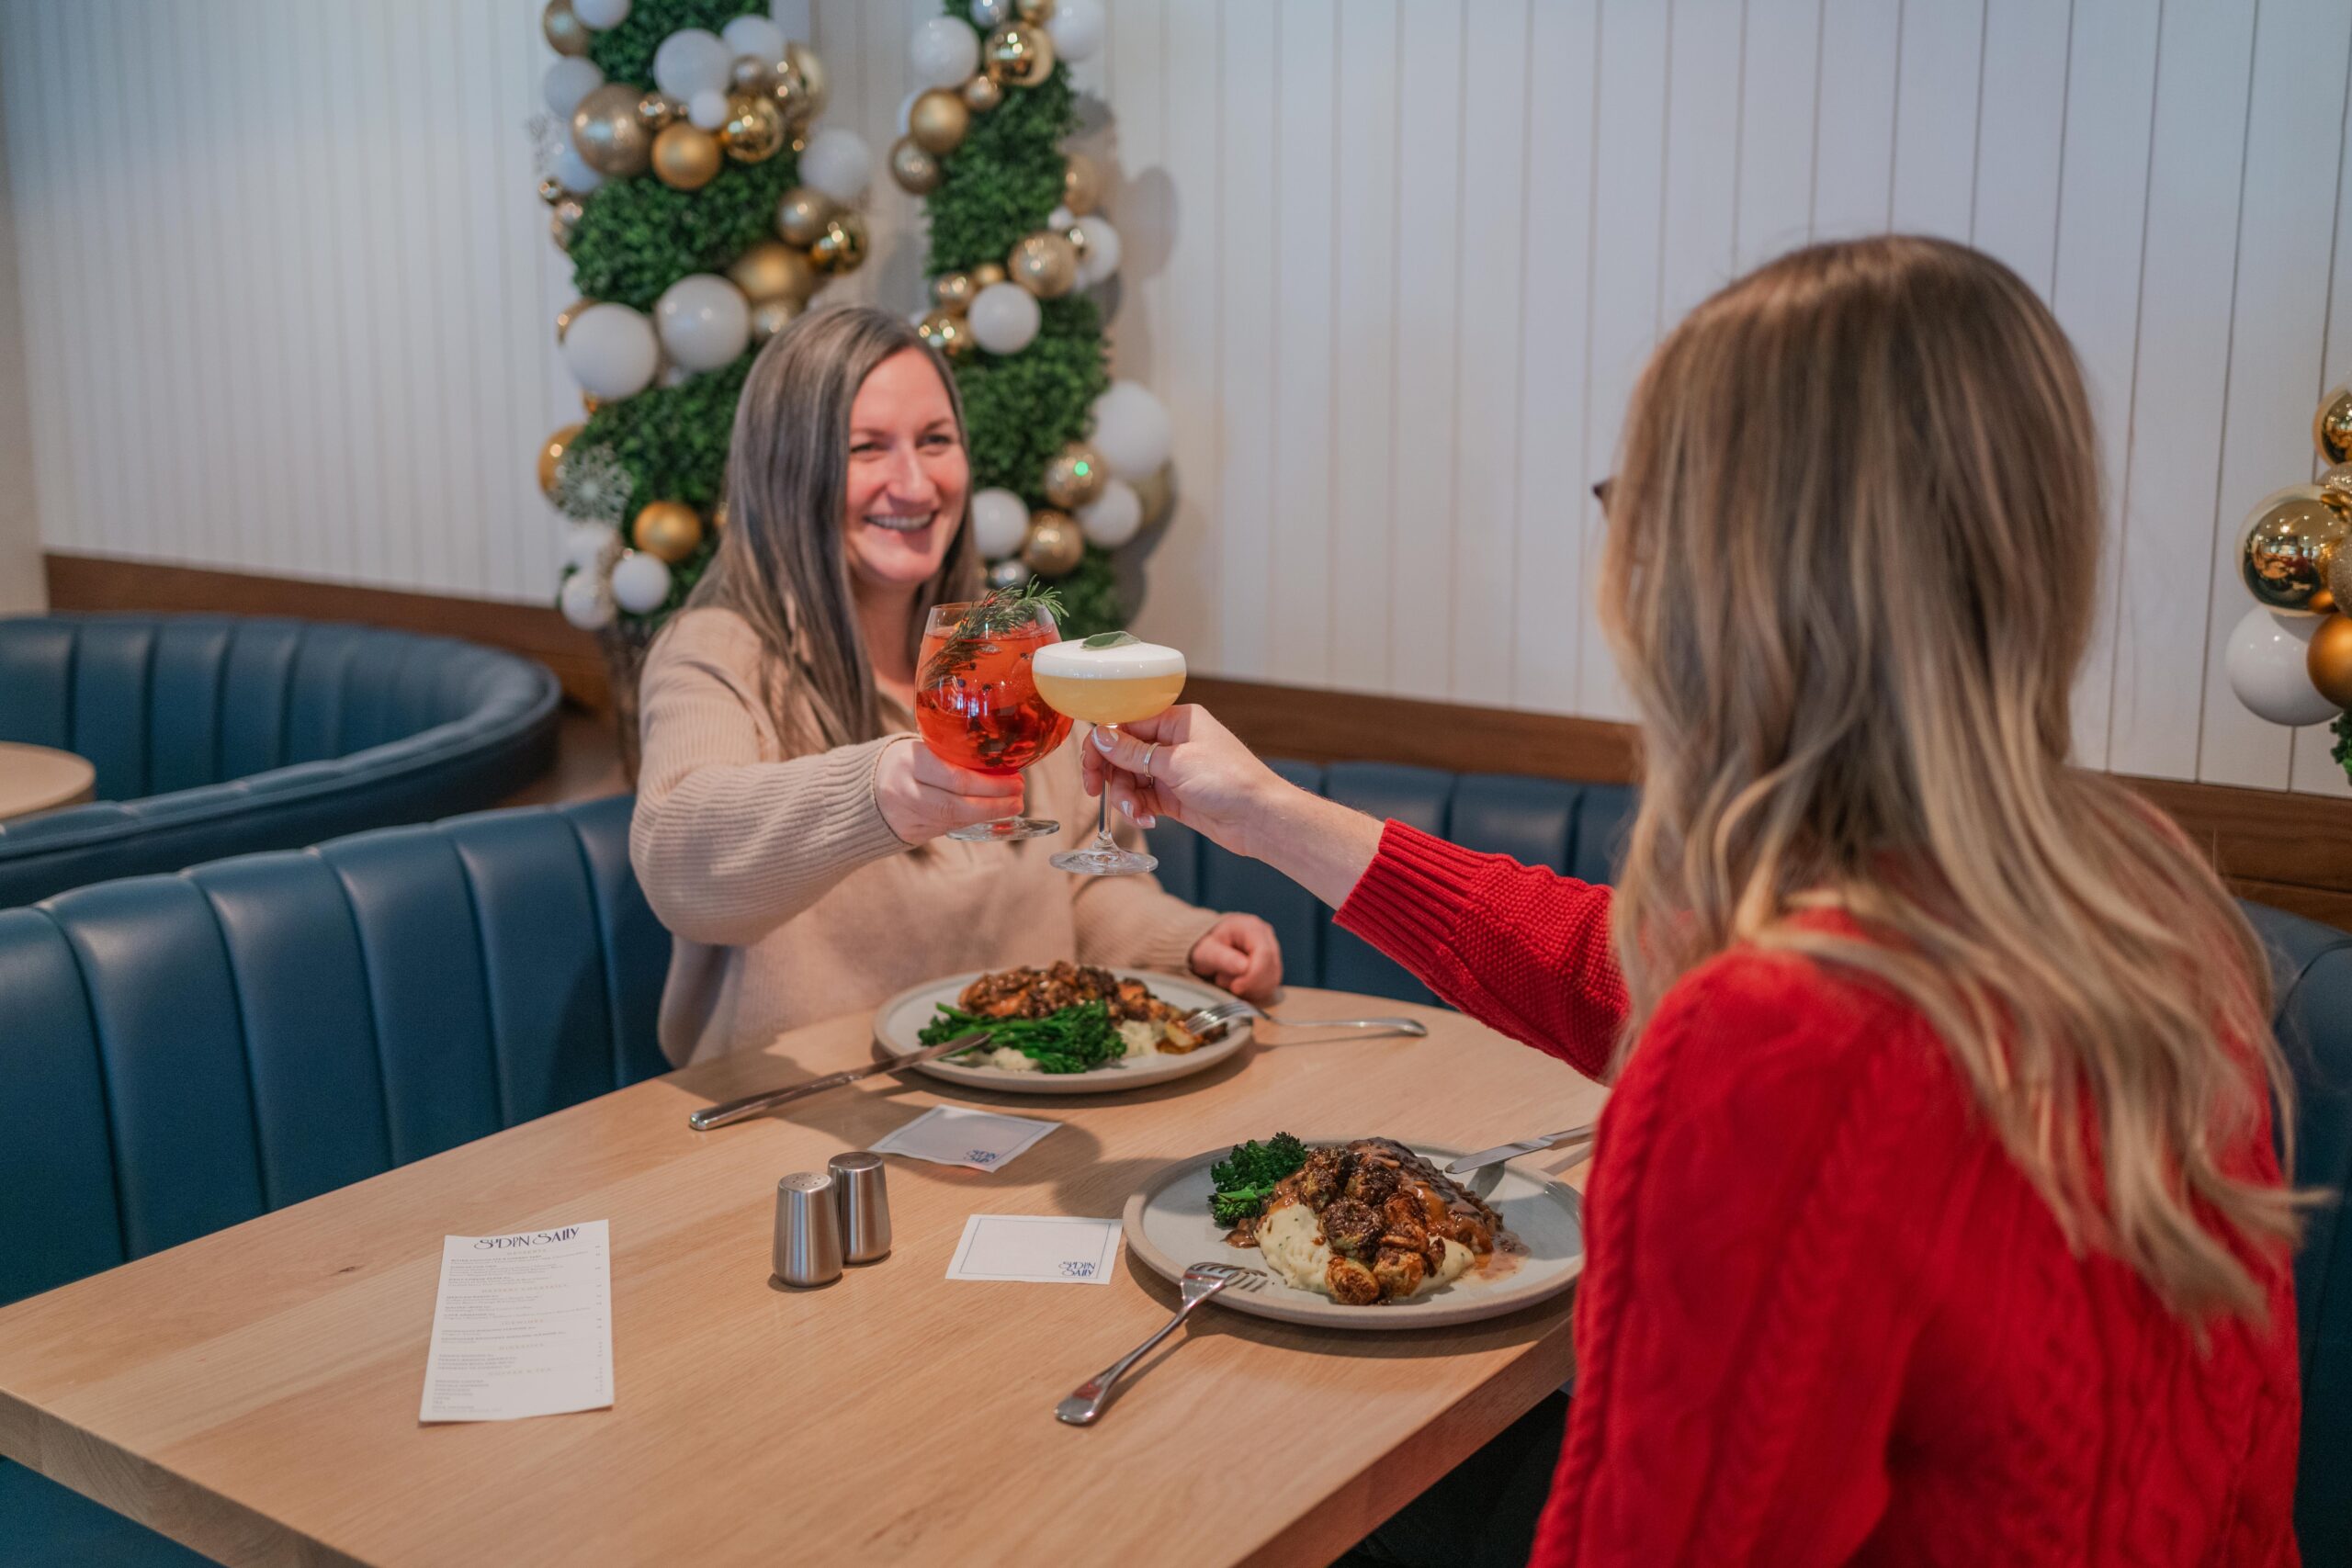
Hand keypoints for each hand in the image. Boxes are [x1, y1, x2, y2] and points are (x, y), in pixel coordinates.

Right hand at [874, 737, 1024, 843]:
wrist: (863, 789)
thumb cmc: (902, 762)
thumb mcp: (920, 748)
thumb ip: (951, 754)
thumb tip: (999, 760)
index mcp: (909, 762)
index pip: (955, 778)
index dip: (990, 784)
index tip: (1016, 779)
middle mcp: (905, 792)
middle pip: (956, 805)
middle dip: (994, 804)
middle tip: (1019, 796)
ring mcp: (907, 817)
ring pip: (954, 820)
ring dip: (988, 814)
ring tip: (1012, 805)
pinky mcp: (912, 834)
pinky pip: (948, 828)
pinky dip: (973, 820)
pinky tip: (991, 812)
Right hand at [1080, 704, 1284, 856]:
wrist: (1260, 818)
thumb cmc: (1230, 780)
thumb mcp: (1175, 763)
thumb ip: (1133, 752)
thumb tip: (1100, 736)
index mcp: (1177, 721)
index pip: (1126, 724)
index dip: (1103, 744)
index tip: (1089, 766)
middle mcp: (1174, 742)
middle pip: (1124, 754)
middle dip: (1112, 776)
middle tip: (1096, 792)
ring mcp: (1174, 770)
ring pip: (1131, 779)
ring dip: (1125, 797)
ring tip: (1135, 813)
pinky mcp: (1175, 796)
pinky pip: (1143, 799)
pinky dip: (1138, 809)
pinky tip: (1145, 820)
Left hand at [1188, 913, 1281, 1002]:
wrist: (1207, 945)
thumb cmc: (1205, 945)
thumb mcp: (1206, 951)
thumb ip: (1223, 958)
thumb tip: (1245, 967)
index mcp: (1251, 928)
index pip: (1265, 954)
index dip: (1253, 975)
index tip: (1235, 988)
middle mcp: (1266, 937)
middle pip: (1271, 968)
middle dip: (1249, 984)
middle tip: (1225, 982)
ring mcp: (1271, 951)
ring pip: (1273, 980)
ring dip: (1250, 989)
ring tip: (1228, 980)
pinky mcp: (1271, 965)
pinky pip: (1270, 986)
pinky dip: (1253, 992)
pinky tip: (1237, 984)